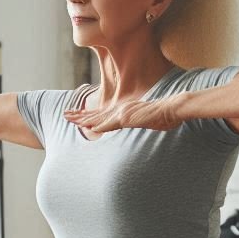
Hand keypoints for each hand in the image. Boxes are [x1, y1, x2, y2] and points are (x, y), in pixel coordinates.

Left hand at [64, 95, 181, 132]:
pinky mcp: (128, 118)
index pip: (102, 114)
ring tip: (70, 119)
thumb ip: (137, 123)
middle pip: (96, 113)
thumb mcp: (146, 121)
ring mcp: (123, 113)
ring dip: (83, 119)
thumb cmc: (163, 116)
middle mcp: (120, 109)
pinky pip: (110, 123)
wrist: (173, 109)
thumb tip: (135, 124)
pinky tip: (89, 128)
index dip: (88, 115)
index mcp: (124, 110)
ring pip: (98, 117)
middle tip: (65, 115)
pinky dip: (99, 126)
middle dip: (79, 115)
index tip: (77, 115)